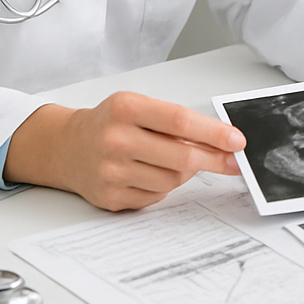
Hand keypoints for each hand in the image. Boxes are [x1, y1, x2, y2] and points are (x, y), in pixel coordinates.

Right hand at [3, 91, 245, 210]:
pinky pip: (156, 195)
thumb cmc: (109, 123)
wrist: (66, 147)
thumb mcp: (137, 106)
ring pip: (173, 179)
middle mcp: (116, 139)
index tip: (237, 141)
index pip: (181, 121)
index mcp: (126, 108)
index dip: (214, 133)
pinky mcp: (111, 197)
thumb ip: (173, 121)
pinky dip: (163, 185)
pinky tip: (150, 172)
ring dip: (185, 171)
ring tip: (171, 159)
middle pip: (182, 156)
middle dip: (215, 160)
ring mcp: (111, 172)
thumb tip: (219, 141)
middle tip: (232, 161)